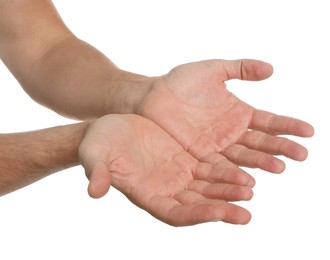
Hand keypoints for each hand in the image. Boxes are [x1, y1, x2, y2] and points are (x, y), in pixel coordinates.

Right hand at [79, 114, 253, 225]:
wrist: (112, 128)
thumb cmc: (99, 144)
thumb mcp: (95, 156)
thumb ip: (98, 173)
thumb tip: (94, 191)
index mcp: (146, 195)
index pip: (174, 214)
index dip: (196, 215)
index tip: (218, 213)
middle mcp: (167, 190)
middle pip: (198, 204)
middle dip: (221, 207)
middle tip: (245, 210)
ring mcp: (178, 175)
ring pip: (208, 186)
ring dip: (228, 189)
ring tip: (250, 188)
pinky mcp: (186, 159)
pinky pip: (210, 167)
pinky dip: (226, 170)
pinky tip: (244, 170)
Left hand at [139, 59, 313, 171]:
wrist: (150, 97)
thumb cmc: (179, 83)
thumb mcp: (212, 70)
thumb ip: (240, 69)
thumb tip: (272, 69)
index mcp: (238, 114)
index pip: (268, 122)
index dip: (288, 126)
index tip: (309, 132)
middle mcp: (231, 134)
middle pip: (260, 143)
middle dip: (281, 148)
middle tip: (301, 155)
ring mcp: (216, 148)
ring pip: (243, 158)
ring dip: (261, 163)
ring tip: (278, 167)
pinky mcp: (199, 158)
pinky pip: (219, 167)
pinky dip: (234, 173)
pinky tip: (247, 179)